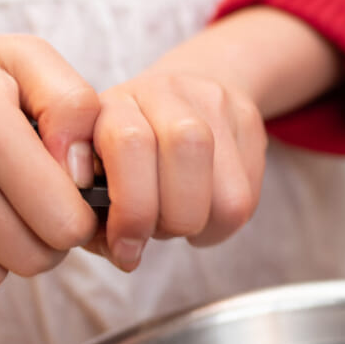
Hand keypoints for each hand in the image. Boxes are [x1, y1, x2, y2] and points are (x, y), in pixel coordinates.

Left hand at [87, 68, 266, 271]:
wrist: (183, 90)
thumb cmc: (126, 152)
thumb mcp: (95, 172)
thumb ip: (96, 213)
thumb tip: (123, 253)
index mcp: (114, 104)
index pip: (129, 143)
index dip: (130, 208)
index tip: (125, 245)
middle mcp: (165, 92)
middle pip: (185, 150)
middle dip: (173, 218)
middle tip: (158, 231)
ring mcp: (213, 103)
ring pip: (227, 188)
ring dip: (203, 225)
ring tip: (181, 222)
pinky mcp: (249, 121)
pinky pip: (249, 195)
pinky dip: (224, 223)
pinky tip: (204, 212)